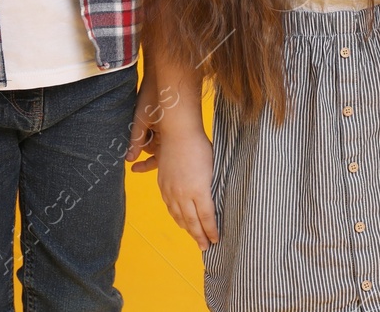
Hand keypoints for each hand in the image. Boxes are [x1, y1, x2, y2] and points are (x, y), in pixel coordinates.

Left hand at [125, 74, 174, 168]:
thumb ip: (136, 140)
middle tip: (130, 149)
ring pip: (153, 140)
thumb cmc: (152, 96)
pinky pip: (153, 131)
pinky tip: (140, 124)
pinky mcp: (163, 119)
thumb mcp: (141, 119)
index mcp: (168, 135)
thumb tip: (129, 159)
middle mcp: (169, 132)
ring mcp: (166, 126)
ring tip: (134, 129)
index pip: (159, 158)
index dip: (146, 165)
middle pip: (156, 150)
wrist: (160, 74)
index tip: (134, 168)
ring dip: (143, 139)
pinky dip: (146, 131)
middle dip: (143, 149)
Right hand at [146, 127, 218, 249]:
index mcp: (199, 189)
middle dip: (199, 236)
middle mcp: (183, 193)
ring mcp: (171, 190)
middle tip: (205, 247)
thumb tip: (215, 201)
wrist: (179, 133)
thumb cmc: (200, 147)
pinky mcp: (163, 185)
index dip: (211, 230)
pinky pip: (169, 207)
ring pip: (179, 216)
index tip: (216, 240)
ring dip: (187, 229)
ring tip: (194, 237)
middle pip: (192, 221)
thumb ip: (212, 187)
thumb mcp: (213, 167)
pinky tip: (180, 221)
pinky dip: (176, 217)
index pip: (207, 217)